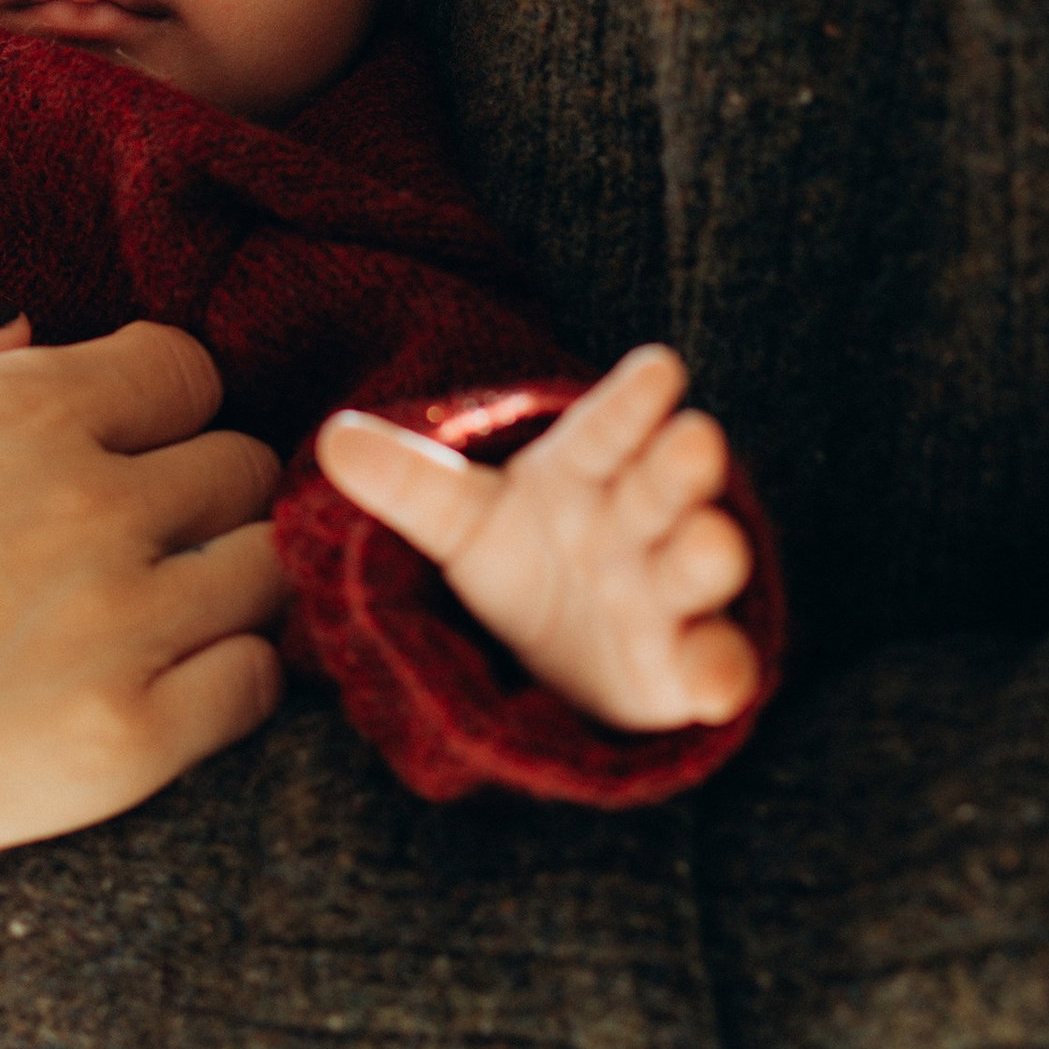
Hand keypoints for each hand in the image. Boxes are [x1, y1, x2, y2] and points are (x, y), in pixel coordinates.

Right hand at [0, 318, 285, 1011]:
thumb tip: (33, 333)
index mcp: (21, 402)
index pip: (188, 370)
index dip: (156, 412)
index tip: (115, 455)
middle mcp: (92, 496)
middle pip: (241, 468)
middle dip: (194, 498)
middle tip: (132, 549)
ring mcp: (115, 621)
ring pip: (263, 572)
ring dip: (219, 589)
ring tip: (150, 623)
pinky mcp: (121, 744)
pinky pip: (253, 687)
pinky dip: (222, 683)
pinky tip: (148, 692)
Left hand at [316, 344, 758, 731]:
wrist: (555, 661)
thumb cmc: (520, 562)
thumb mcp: (460, 522)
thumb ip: (410, 483)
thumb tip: (332, 440)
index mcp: (581, 478)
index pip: (602, 434)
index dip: (629, 404)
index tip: (660, 366)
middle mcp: (635, 527)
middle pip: (658, 490)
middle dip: (679, 468)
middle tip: (698, 439)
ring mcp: (666, 597)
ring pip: (692, 568)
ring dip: (705, 555)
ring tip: (711, 542)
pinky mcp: (683, 669)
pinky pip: (711, 667)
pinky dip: (716, 673)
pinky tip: (713, 682)